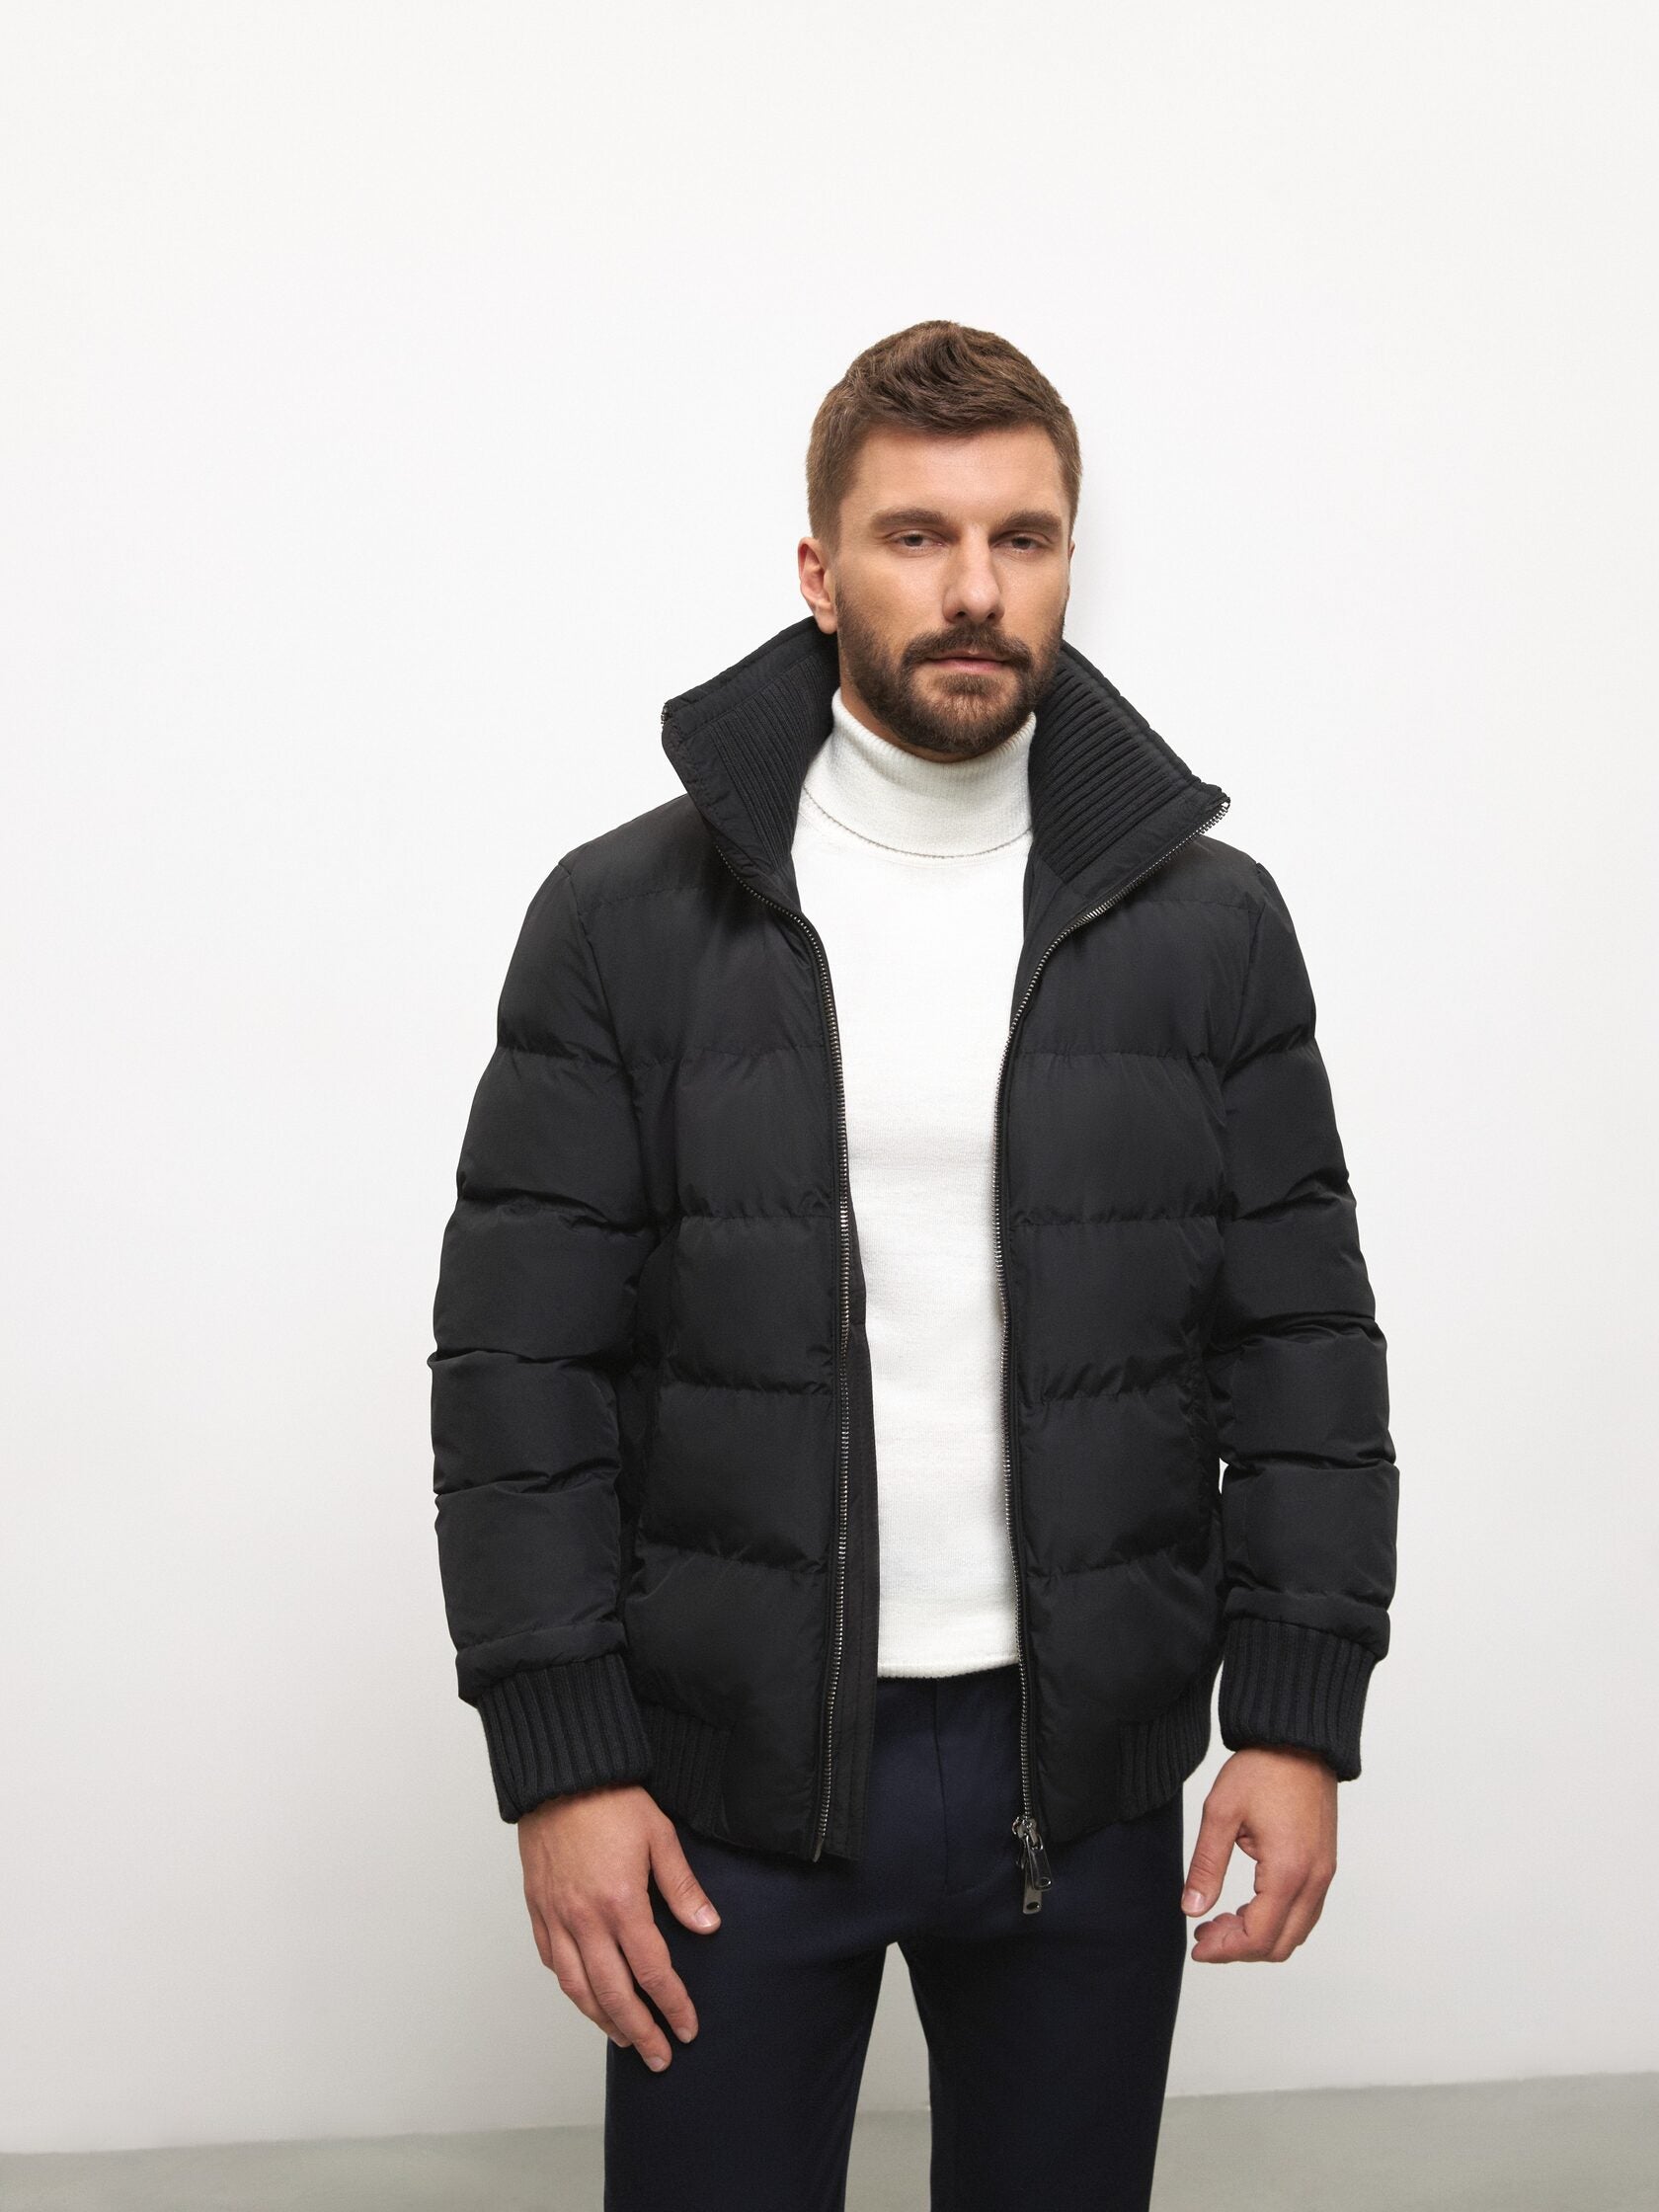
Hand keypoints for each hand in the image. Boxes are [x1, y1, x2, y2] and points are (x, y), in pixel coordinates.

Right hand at [517, 1783, 722, 2068]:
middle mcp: (583, 1920)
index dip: (672, 2005)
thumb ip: (683, 1888)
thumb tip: (708, 1927)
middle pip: (613, 1994)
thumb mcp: (660, 1836)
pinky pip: (550, 1960)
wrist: (559, 1774)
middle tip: (659, 2056)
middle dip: (639, 2031)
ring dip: (601, 2018)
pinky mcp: (537, 1908)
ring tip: (624, 2037)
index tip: (687, 2028)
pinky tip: (583, 1993)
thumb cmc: (611, 1799)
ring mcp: (556, 1917)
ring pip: (576, 1987)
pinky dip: (569, 1985)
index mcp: (620, 1903)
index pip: (651, 1972)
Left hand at [1180, 1746, 1337, 1962]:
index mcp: (1288, 1871)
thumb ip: (1206, 1865)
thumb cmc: (1262, 1769)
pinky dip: (1277, 1921)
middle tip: (1204, 1932)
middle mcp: (1313, 1880)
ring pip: (1296, 1932)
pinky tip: (1247, 1905)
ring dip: (1259, 1937)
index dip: (1224, 1950)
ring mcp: (1324, 1874)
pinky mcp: (1325, 1865)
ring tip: (1220, 1920)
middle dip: (1240, 1948)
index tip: (1197, 1946)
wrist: (1299, 1739)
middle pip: (1281, 1945)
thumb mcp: (1220, 1813)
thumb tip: (1192, 1909)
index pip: (1258, 1937)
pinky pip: (1305, 1912)